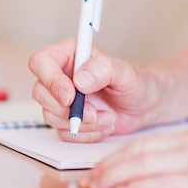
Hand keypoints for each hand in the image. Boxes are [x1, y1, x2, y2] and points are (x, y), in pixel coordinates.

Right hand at [28, 38, 161, 141]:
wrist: (146, 105)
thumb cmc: (137, 82)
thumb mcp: (126, 72)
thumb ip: (104, 69)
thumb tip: (79, 79)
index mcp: (71, 54)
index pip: (41, 62)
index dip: (50, 80)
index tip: (70, 96)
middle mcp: (63, 75)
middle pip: (40, 92)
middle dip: (67, 109)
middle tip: (94, 113)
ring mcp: (63, 98)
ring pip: (50, 115)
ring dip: (81, 123)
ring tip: (107, 117)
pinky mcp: (68, 119)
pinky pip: (63, 132)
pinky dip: (86, 134)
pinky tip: (104, 125)